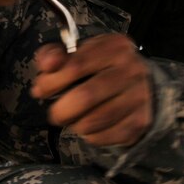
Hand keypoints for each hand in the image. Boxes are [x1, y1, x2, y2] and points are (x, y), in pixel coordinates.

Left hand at [32, 33, 152, 146]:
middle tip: (55, 113)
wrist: (143, 84)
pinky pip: (103, 137)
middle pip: (85, 97)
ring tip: (73, 118)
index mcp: (114, 46)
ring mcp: (138, 97)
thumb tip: (46, 65)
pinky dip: (89, 135)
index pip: (75, 66)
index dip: (51, 82)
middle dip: (61, 110)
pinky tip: (91, 126)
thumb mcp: (80, 52)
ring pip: (93, 121)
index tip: (41, 90)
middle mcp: (131, 70)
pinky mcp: (140, 122)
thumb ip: (56, 55)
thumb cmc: (102, 67)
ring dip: (75, 124)